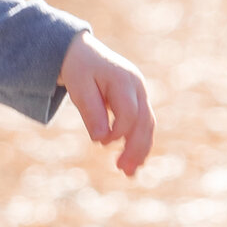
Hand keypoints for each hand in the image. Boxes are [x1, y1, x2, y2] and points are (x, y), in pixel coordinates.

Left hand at [60, 32, 154, 176]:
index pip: (129, 113)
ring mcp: (141, 93)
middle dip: (136, 148)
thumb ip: (91, 111)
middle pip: (144, 121)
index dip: (118, 132)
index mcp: (124, 80)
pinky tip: (134, 162)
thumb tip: (101, 139)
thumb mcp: (79, 87)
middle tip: (123, 171)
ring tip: (129, 173)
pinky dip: (139, 143)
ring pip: (148, 125)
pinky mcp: (138, 101)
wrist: (83, 52)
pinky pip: (143, 124)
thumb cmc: (79, 69)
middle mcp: (138, 86)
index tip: (101, 143)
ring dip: (141, 150)